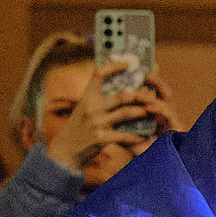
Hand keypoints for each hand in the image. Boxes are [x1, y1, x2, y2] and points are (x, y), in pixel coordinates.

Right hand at [51, 55, 175, 187]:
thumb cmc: (76, 130)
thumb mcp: (82, 111)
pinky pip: (125, 136)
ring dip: (142, 113)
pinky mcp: (101, 138)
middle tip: (151, 96)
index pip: (99, 74)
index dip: (113, 66)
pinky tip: (144, 137)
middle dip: (139, 96)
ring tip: (152, 113)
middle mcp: (91, 108)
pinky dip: (136, 137)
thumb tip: (114, 88)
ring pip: (126, 113)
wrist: (63, 153)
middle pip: (121, 96)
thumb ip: (96, 101)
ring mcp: (97, 123)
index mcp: (86, 98)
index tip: (127, 64)